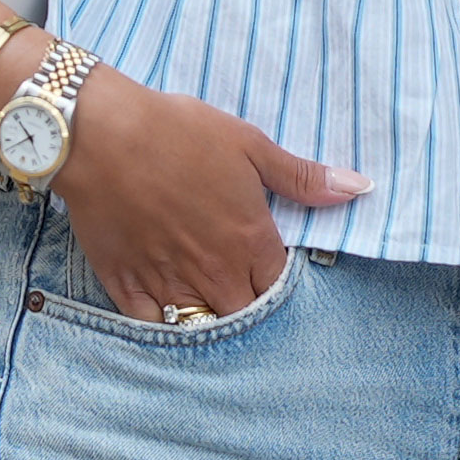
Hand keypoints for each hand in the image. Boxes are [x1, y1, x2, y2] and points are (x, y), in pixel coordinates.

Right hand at [48, 76, 369, 318]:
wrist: (101, 134)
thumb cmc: (176, 132)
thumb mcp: (248, 144)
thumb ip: (301, 176)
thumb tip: (358, 188)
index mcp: (249, 240)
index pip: (278, 284)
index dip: (275, 277)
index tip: (265, 264)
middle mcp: (214, 271)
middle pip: (244, 312)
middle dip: (247, 303)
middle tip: (237, 285)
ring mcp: (168, 282)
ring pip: (201, 325)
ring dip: (209, 318)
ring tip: (207, 302)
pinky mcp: (126, 284)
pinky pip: (151, 327)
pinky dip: (161, 326)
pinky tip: (165, 312)